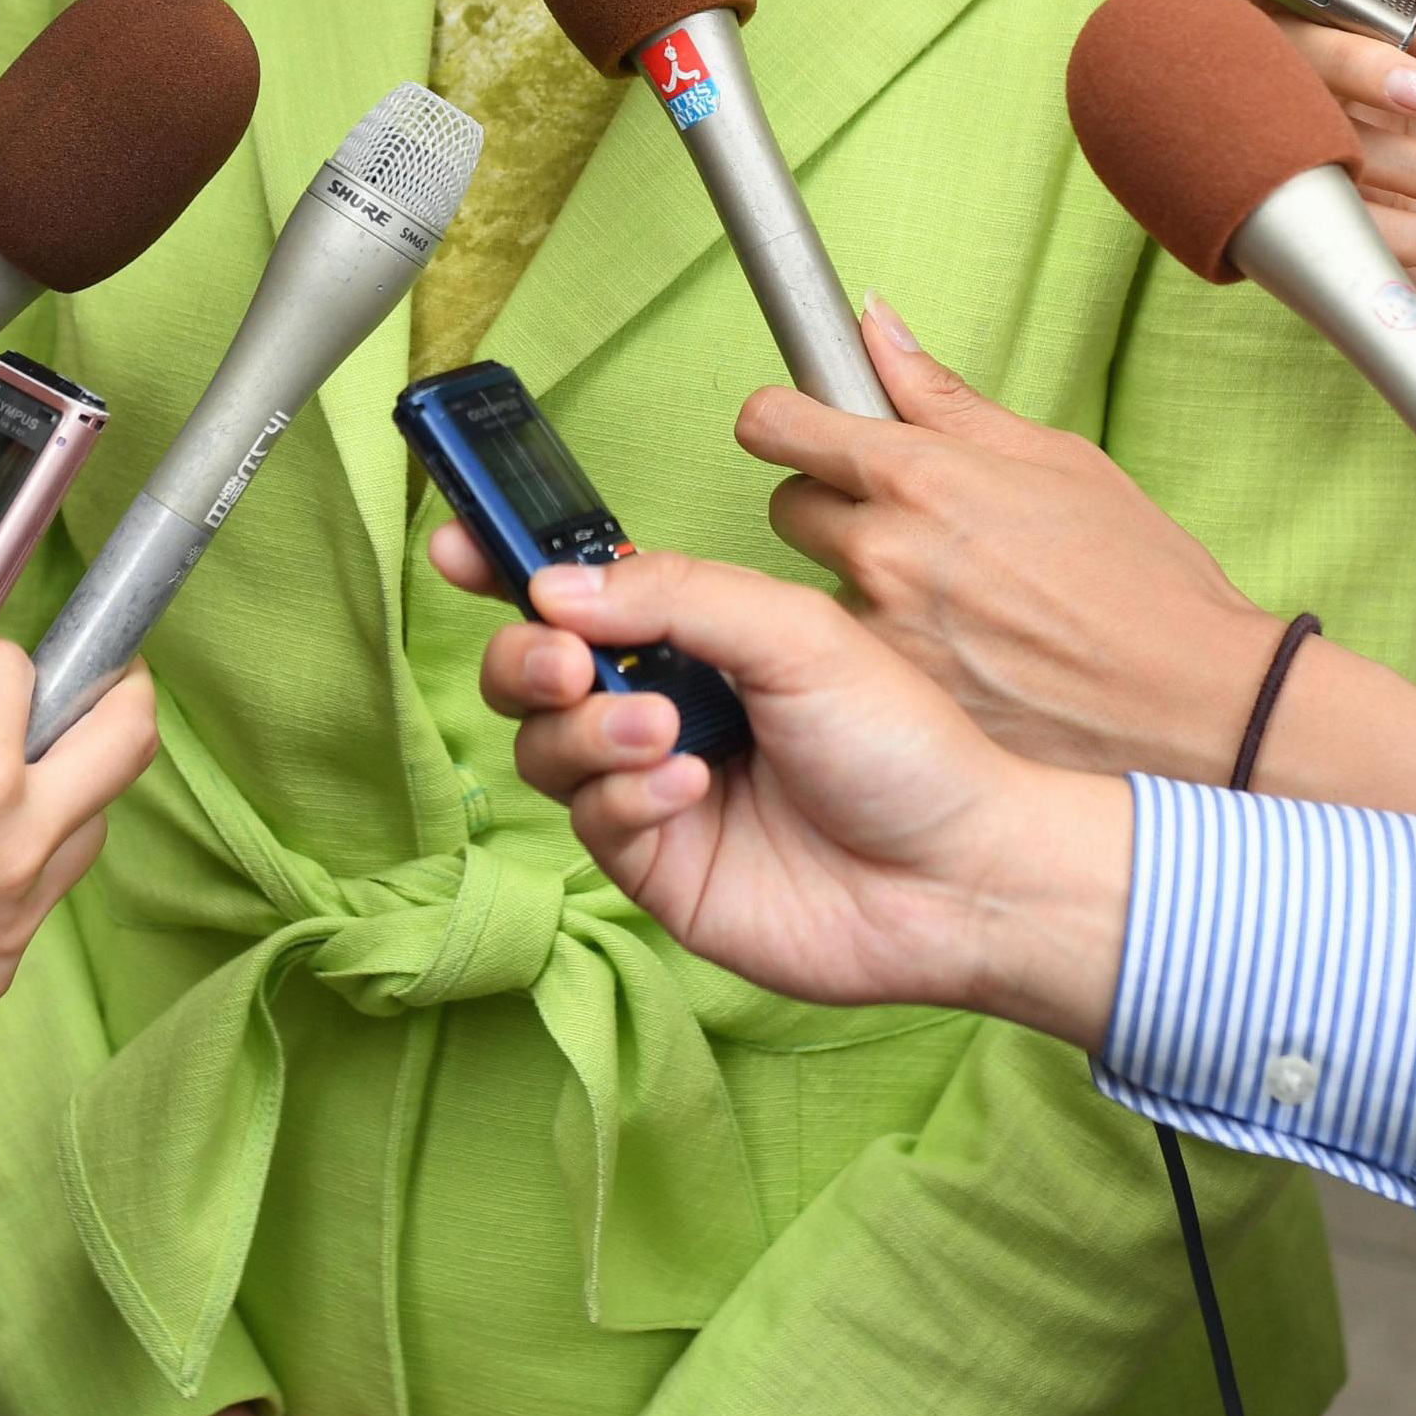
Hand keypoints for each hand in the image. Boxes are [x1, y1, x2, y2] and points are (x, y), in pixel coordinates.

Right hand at [0, 499, 157, 1039]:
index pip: (17, 673)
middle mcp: (13, 851)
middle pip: (122, 749)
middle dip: (117, 698)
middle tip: (109, 677)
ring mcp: (4, 921)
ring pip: (84, 832)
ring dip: (62, 789)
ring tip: (12, 766)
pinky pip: (34, 906)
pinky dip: (16, 869)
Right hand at [436, 523, 1128, 1040]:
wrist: (956, 872)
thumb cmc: (904, 744)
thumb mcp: (794, 633)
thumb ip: (675, 595)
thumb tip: (555, 587)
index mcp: (693, 637)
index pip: (576, 593)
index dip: (506, 566)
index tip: (458, 543)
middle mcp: (660, 708)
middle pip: (529, 672)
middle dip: (526, 659)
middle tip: (571, 662)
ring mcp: (653, 790)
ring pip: (545, 750)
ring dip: (588, 732)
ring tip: (668, 735)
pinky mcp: (657, 868)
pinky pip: (590, 825)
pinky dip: (626, 799)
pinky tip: (692, 789)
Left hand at [737, 296, 1277, 780]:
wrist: (1190, 702)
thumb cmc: (1140, 576)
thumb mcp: (1052, 456)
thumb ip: (941, 395)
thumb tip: (871, 323)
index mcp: (921, 475)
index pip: (776, 425)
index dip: (782, 421)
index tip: (797, 428)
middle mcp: (885, 551)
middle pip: (785, 506)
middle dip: (829, 504)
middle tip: (901, 521)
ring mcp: (883, 633)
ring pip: (820, 586)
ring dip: (861, 583)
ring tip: (947, 599)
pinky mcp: (894, 700)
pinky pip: (856, 656)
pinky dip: (887, 649)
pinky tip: (955, 652)